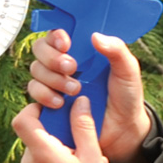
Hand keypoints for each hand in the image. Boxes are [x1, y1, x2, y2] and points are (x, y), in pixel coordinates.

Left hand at [12, 96, 113, 162]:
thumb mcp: (92, 155)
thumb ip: (83, 125)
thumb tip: (79, 101)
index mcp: (41, 153)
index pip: (23, 120)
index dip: (34, 109)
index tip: (53, 108)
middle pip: (35, 133)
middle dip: (56, 130)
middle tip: (79, 138)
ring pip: (39, 148)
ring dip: (58, 146)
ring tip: (82, 158)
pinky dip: (54, 159)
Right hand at [28, 29, 151, 162]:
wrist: (123, 128)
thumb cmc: (125, 96)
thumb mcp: (128, 70)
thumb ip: (117, 50)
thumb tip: (96, 36)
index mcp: (82, 51)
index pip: (58, 34)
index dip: (56, 36)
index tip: (66, 44)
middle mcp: (64, 64)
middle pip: (40, 50)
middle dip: (52, 58)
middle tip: (72, 68)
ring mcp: (55, 83)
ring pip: (36, 71)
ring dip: (52, 78)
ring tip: (75, 90)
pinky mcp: (49, 102)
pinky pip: (34, 93)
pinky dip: (44, 96)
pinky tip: (61, 103)